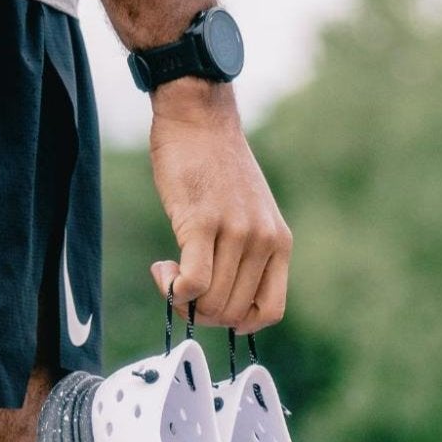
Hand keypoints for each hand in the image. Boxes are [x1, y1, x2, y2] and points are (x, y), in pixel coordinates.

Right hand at [148, 81, 291, 331]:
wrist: (199, 120)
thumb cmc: (216, 170)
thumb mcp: (251, 215)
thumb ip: (249, 256)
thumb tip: (223, 306)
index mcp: (279, 242)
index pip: (270, 311)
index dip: (238, 321)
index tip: (215, 304)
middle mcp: (263, 240)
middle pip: (232, 312)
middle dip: (202, 311)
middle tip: (182, 286)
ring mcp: (236, 232)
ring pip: (210, 302)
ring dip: (181, 298)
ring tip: (170, 270)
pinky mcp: (203, 223)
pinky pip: (192, 284)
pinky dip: (172, 289)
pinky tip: (161, 269)